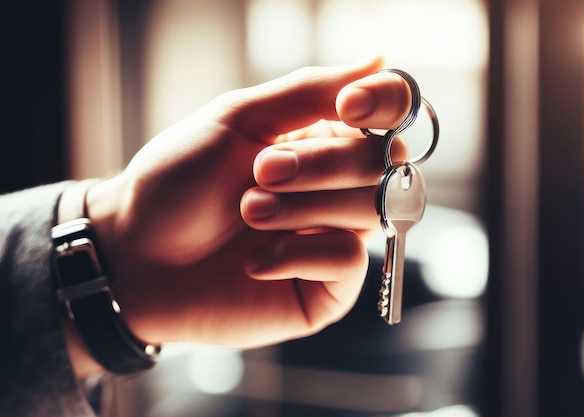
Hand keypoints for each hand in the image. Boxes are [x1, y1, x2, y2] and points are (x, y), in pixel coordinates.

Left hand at [86, 57, 410, 351]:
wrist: (138, 256)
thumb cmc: (179, 182)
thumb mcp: (238, 119)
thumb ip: (310, 91)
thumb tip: (378, 60)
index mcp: (323, 137)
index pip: (393, 111)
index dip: (386, 103)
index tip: (348, 107)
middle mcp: (338, 186)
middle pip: (383, 163)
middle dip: (319, 167)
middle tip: (259, 173)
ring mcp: (335, 236)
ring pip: (370, 210)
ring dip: (303, 208)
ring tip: (248, 212)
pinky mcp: (329, 287)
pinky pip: (350, 261)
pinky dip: (297, 256)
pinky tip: (256, 262)